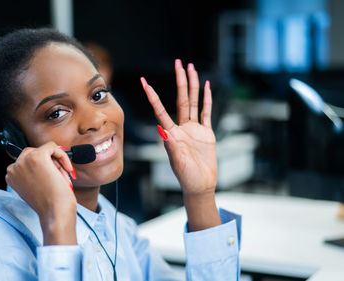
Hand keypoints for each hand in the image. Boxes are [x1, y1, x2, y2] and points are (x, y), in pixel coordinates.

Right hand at [5, 141, 76, 244]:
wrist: (55, 213)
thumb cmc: (50, 205)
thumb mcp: (36, 188)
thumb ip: (34, 174)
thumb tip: (50, 159)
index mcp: (11, 176)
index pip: (27, 161)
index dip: (44, 168)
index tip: (53, 176)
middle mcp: (14, 167)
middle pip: (34, 152)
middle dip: (51, 163)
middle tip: (61, 176)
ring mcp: (24, 161)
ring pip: (44, 149)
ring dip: (57, 161)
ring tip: (63, 176)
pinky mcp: (38, 156)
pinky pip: (52, 147)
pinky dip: (63, 156)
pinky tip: (67, 169)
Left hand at [142, 60, 219, 230]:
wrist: (200, 184)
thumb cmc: (186, 176)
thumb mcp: (177, 160)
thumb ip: (171, 145)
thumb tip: (163, 131)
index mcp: (171, 133)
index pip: (161, 109)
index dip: (153, 96)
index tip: (145, 82)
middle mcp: (181, 127)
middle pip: (181, 98)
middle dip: (180, 80)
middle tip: (179, 62)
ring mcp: (194, 129)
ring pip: (193, 102)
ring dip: (193, 85)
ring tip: (191, 68)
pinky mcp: (206, 133)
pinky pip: (206, 112)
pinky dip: (207, 99)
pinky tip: (207, 87)